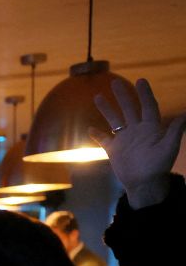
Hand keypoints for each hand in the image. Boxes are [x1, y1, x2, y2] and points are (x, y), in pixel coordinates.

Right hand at [93, 78, 185, 209]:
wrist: (144, 184)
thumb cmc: (158, 167)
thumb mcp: (169, 148)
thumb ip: (175, 131)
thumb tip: (185, 114)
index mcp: (151, 128)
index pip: (148, 106)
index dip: (145, 94)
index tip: (140, 81)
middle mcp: (137, 130)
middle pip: (129, 109)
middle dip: (122, 96)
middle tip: (114, 82)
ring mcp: (125, 139)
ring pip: (114, 120)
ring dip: (107, 109)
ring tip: (98, 97)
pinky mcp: (114, 150)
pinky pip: (104, 140)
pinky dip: (97, 134)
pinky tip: (90, 128)